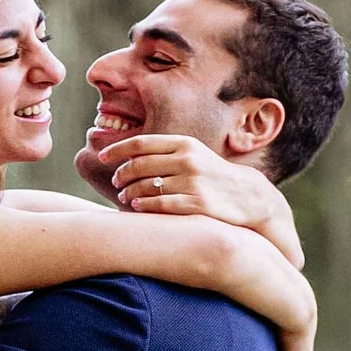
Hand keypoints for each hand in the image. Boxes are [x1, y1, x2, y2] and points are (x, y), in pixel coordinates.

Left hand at [99, 131, 301, 258]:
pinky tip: (136, 207)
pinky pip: (162, 205)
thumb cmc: (212, 175)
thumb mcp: (193, 155)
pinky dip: (145, 206)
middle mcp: (187, 160)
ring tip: (124, 197)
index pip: (142, 143)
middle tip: (116, 182)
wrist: (247, 196)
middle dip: (122, 174)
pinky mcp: (198, 203)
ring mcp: (193, 182)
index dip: (118, 150)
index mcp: (184, 144)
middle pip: (140, 165)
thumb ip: (166, 154)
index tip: (103, 156)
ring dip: (130, 192)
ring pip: (147, 186)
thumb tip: (131, 156)